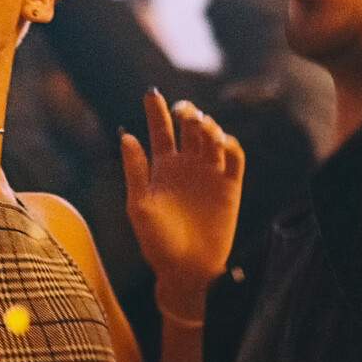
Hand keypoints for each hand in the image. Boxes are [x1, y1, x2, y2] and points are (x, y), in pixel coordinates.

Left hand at [122, 89, 244, 306]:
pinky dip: (232, 146)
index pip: (160, 131)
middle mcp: (187, 167)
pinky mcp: (230, 187)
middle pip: (189, 129)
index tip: (151, 93)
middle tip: (183, 110)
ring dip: (209, 127)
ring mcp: (209, 175)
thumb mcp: (138, 205)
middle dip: (187, 113)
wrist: (185, 269)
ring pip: (213, 138)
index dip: (156, 111)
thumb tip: (126, 136)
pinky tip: (222, 143)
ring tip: (202, 125)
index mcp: (162, 168)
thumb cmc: (156, 242)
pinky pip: (235, 160)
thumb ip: (135, 171)